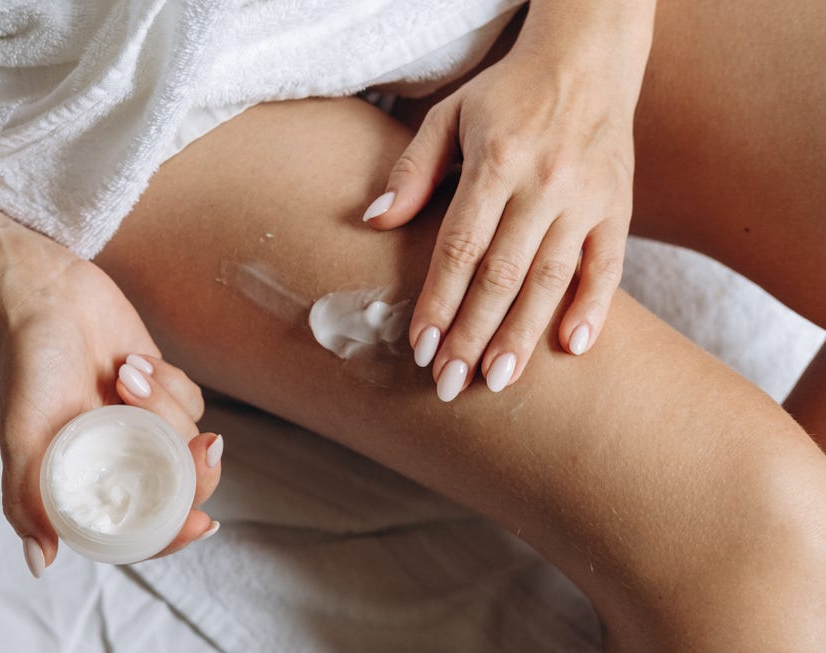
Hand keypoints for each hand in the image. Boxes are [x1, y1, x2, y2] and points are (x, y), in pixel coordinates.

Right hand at [0, 251, 221, 575]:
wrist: (45, 296)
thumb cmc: (29, 366)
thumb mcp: (21, 435)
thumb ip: (27, 498)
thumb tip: (41, 563)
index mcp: (92, 481)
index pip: (144, 527)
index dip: (176, 533)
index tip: (201, 522)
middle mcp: (122, 459)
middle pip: (183, 487)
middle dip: (197, 469)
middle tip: (201, 445)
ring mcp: (145, 424)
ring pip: (189, 436)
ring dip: (165, 406)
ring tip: (123, 373)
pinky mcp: (163, 390)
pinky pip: (192, 400)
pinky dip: (170, 382)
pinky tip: (133, 361)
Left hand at [364, 46, 635, 400]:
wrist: (587, 59)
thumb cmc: (506, 93)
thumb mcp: (449, 114)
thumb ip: (413, 169)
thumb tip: (374, 221)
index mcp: (497, 161)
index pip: (461, 247)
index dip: (439, 301)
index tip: (420, 347)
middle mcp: (545, 183)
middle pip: (502, 275)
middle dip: (473, 334)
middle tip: (450, 385)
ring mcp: (587, 198)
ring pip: (552, 279)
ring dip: (523, 334)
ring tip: (498, 380)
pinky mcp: (618, 206)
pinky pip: (609, 265)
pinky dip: (594, 307)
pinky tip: (574, 347)